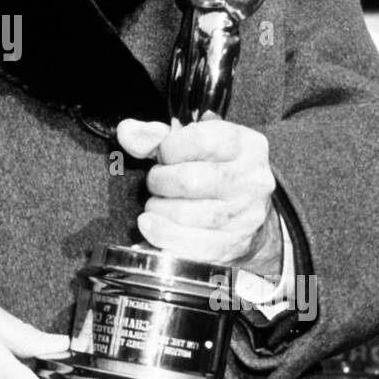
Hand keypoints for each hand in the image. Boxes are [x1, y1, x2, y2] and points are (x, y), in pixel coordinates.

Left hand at [117, 116, 280, 272]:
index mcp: (245, 145)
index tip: (164, 154)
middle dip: (159, 181)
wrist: (249, 214)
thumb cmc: (216, 171)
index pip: (200, 140)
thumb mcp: (194, 143)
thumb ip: (156, 134)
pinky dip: (163, 235)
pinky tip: (151, 226)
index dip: (169, 147)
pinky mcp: (233, 244)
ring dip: (158, 208)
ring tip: (158, 204)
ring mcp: (244, 215)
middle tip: (157, 182)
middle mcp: (250, 179)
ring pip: (186, 214)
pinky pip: (192, 245)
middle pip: (189, 180)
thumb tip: (128, 133)